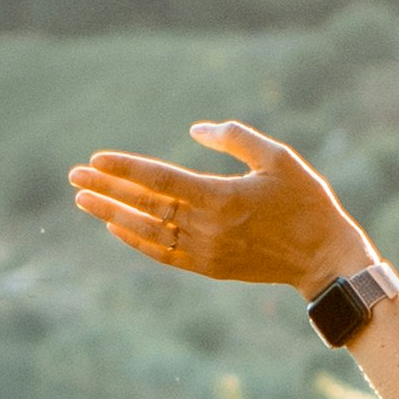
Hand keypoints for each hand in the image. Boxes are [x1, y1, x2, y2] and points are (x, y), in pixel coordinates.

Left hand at [67, 121, 372, 291]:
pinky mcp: (209, 267)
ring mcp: (205, 251)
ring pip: (147, 231)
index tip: (95, 159)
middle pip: (145, 205)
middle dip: (108, 189)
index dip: (125, 168)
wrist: (324, 259)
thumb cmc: (306, 202)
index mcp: (221, 197)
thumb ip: (235, 138)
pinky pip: (162, 254)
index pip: (160, 180)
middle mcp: (206, 227)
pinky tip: (116, 226)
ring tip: (83, 200)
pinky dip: (136, 241)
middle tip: (74, 176)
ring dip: (112, 214)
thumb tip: (195, 131)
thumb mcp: (278, 158)